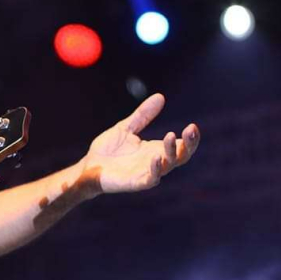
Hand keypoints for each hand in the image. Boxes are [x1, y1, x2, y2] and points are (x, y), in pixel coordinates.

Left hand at [82, 93, 199, 193]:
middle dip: (188, 144)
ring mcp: (146, 173)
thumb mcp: (126, 128)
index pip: (181, 146)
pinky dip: (155, 170)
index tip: (192, 126)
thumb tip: (160, 96)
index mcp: (155, 149)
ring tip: (169, 136)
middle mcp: (155, 162)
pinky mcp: (135, 183)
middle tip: (190, 130)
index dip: (190, 138)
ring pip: (168, 166)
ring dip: (171, 152)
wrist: (88, 166)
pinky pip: (150, 179)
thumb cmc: (108, 150)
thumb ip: (143, 115)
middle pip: (181, 157)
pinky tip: (155, 157)